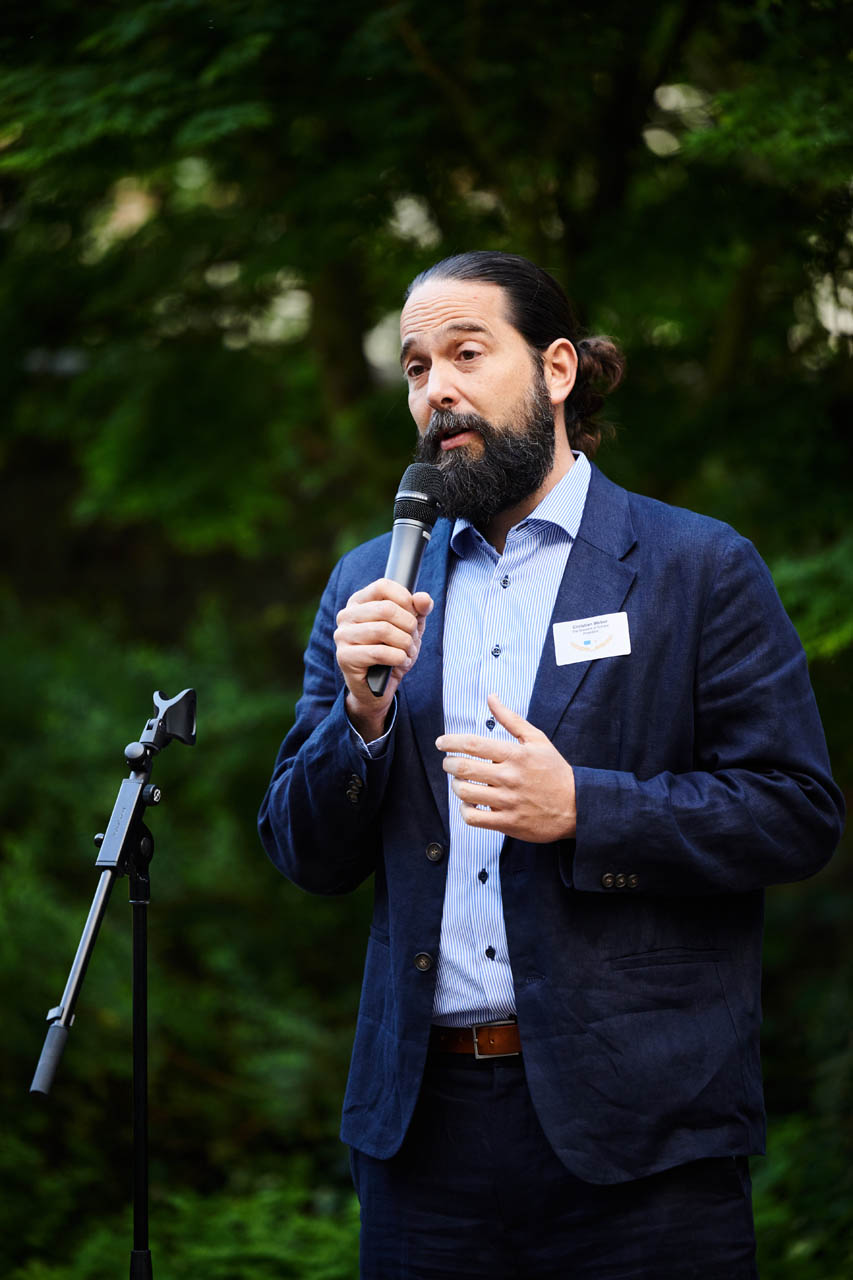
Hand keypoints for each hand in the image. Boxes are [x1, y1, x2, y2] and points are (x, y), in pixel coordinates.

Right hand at [335, 578, 432, 739]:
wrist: (378, 687)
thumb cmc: (392, 652)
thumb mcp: (410, 628)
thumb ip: (418, 610)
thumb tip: (424, 598)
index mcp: (359, 601)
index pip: (383, 586)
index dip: (405, 599)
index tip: (414, 614)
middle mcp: (346, 615)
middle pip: (386, 608)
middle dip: (408, 626)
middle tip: (412, 639)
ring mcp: (342, 635)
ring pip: (383, 630)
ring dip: (404, 643)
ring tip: (407, 652)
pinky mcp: (344, 657)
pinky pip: (378, 652)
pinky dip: (397, 658)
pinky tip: (399, 662)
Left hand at [436, 694, 576, 841]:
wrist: (577, 806)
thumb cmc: (554, 771)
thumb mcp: (537, 740)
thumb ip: (511, 719)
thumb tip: (492, 698)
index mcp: (515, 755)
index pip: (473, 744)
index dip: (450, 742)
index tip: (441, 743)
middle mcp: (509, 777)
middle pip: (463, 768)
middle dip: (449, 764)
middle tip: (448, 763)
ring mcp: (508, 802)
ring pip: (465, 793)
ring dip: (456, 786)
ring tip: (460, 782)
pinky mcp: (508, 823)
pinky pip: (474, 818)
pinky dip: (465, 810)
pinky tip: (470, 804)